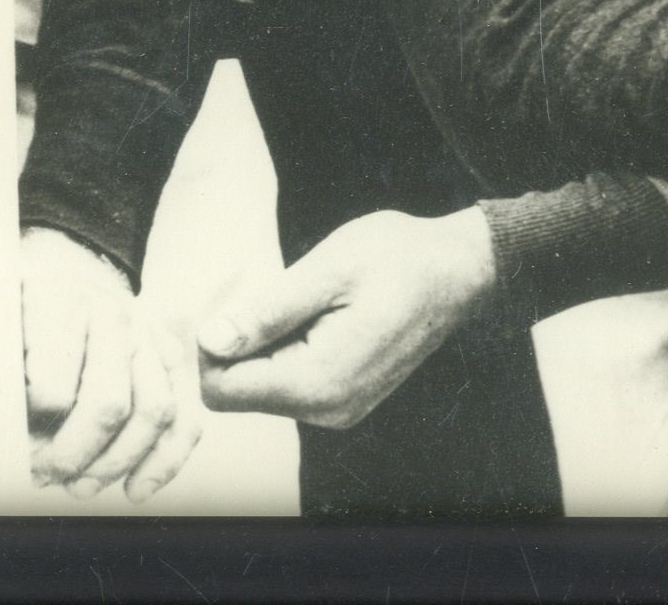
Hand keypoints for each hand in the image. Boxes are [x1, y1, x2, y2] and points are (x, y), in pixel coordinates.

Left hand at [20, 226, 200, 503]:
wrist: (62, 273)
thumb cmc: (9, 305)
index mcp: (57, 298)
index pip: (55, 380)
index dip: (33, 429)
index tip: (16, 450)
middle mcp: (113, 312)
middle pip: (110, 401)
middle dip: (75, 455)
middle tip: (46, 477)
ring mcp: (148, 335)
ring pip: (154, 411)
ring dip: (117, 463)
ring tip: (81, 487)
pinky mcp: (172, 360)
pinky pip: (186, 417)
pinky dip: (165, 462)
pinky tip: (135, 490)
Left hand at [196, 208, 496, 431]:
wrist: (458, 269)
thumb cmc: (396, 258)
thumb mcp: (327, 269)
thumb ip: (267, 310)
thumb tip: (210, 340)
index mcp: (320, 382)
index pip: (222, 390)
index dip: (210, 343)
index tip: (231, 295)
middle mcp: (327, 410)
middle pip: (237, 392)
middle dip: (233, 342)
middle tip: (260, 284)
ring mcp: (337, 409)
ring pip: (260, 388)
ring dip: (258, 342)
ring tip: (290, 293)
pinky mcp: (343, 398)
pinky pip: (287, 383)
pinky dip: (280, 348)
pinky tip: (303, 309)